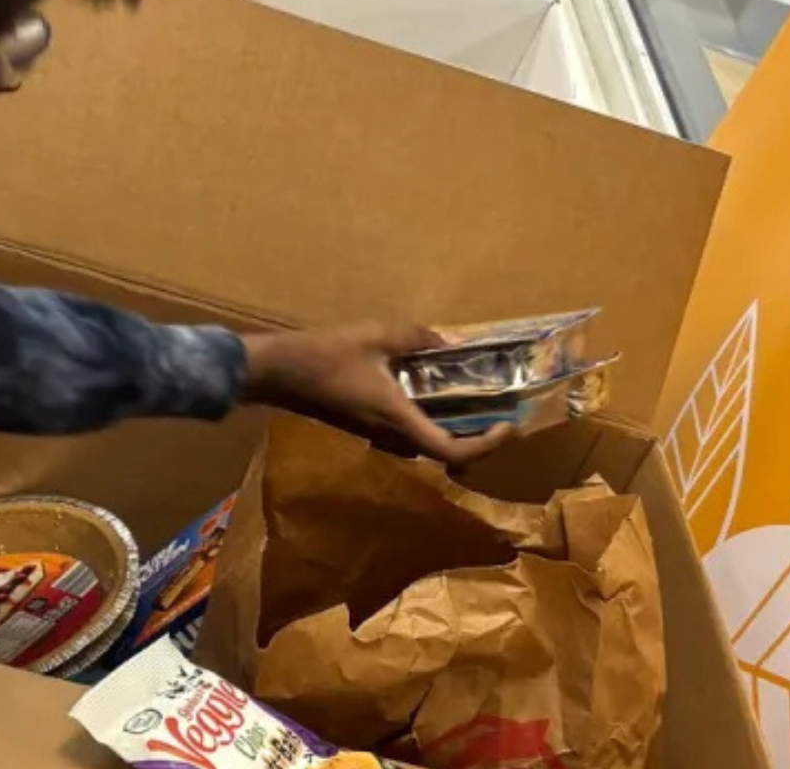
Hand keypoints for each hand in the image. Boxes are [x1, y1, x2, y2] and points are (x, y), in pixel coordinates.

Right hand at [241, 323, 506, 465]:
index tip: (508, 427)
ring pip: (426, 444)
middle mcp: (391, 436)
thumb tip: (452, 342)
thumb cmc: (328, 355)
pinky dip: (431, 420)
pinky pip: (409, 432)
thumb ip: (418, 338)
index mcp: (399, 419)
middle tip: (499, 415)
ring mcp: (377, 435)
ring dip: (453, 431)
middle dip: (476, 440)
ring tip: (474, 401)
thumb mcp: (378, 335)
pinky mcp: (367, 427)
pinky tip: (433, 391)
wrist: (280, 372)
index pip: (451, 450)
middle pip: (444, 454)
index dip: (485, 446)